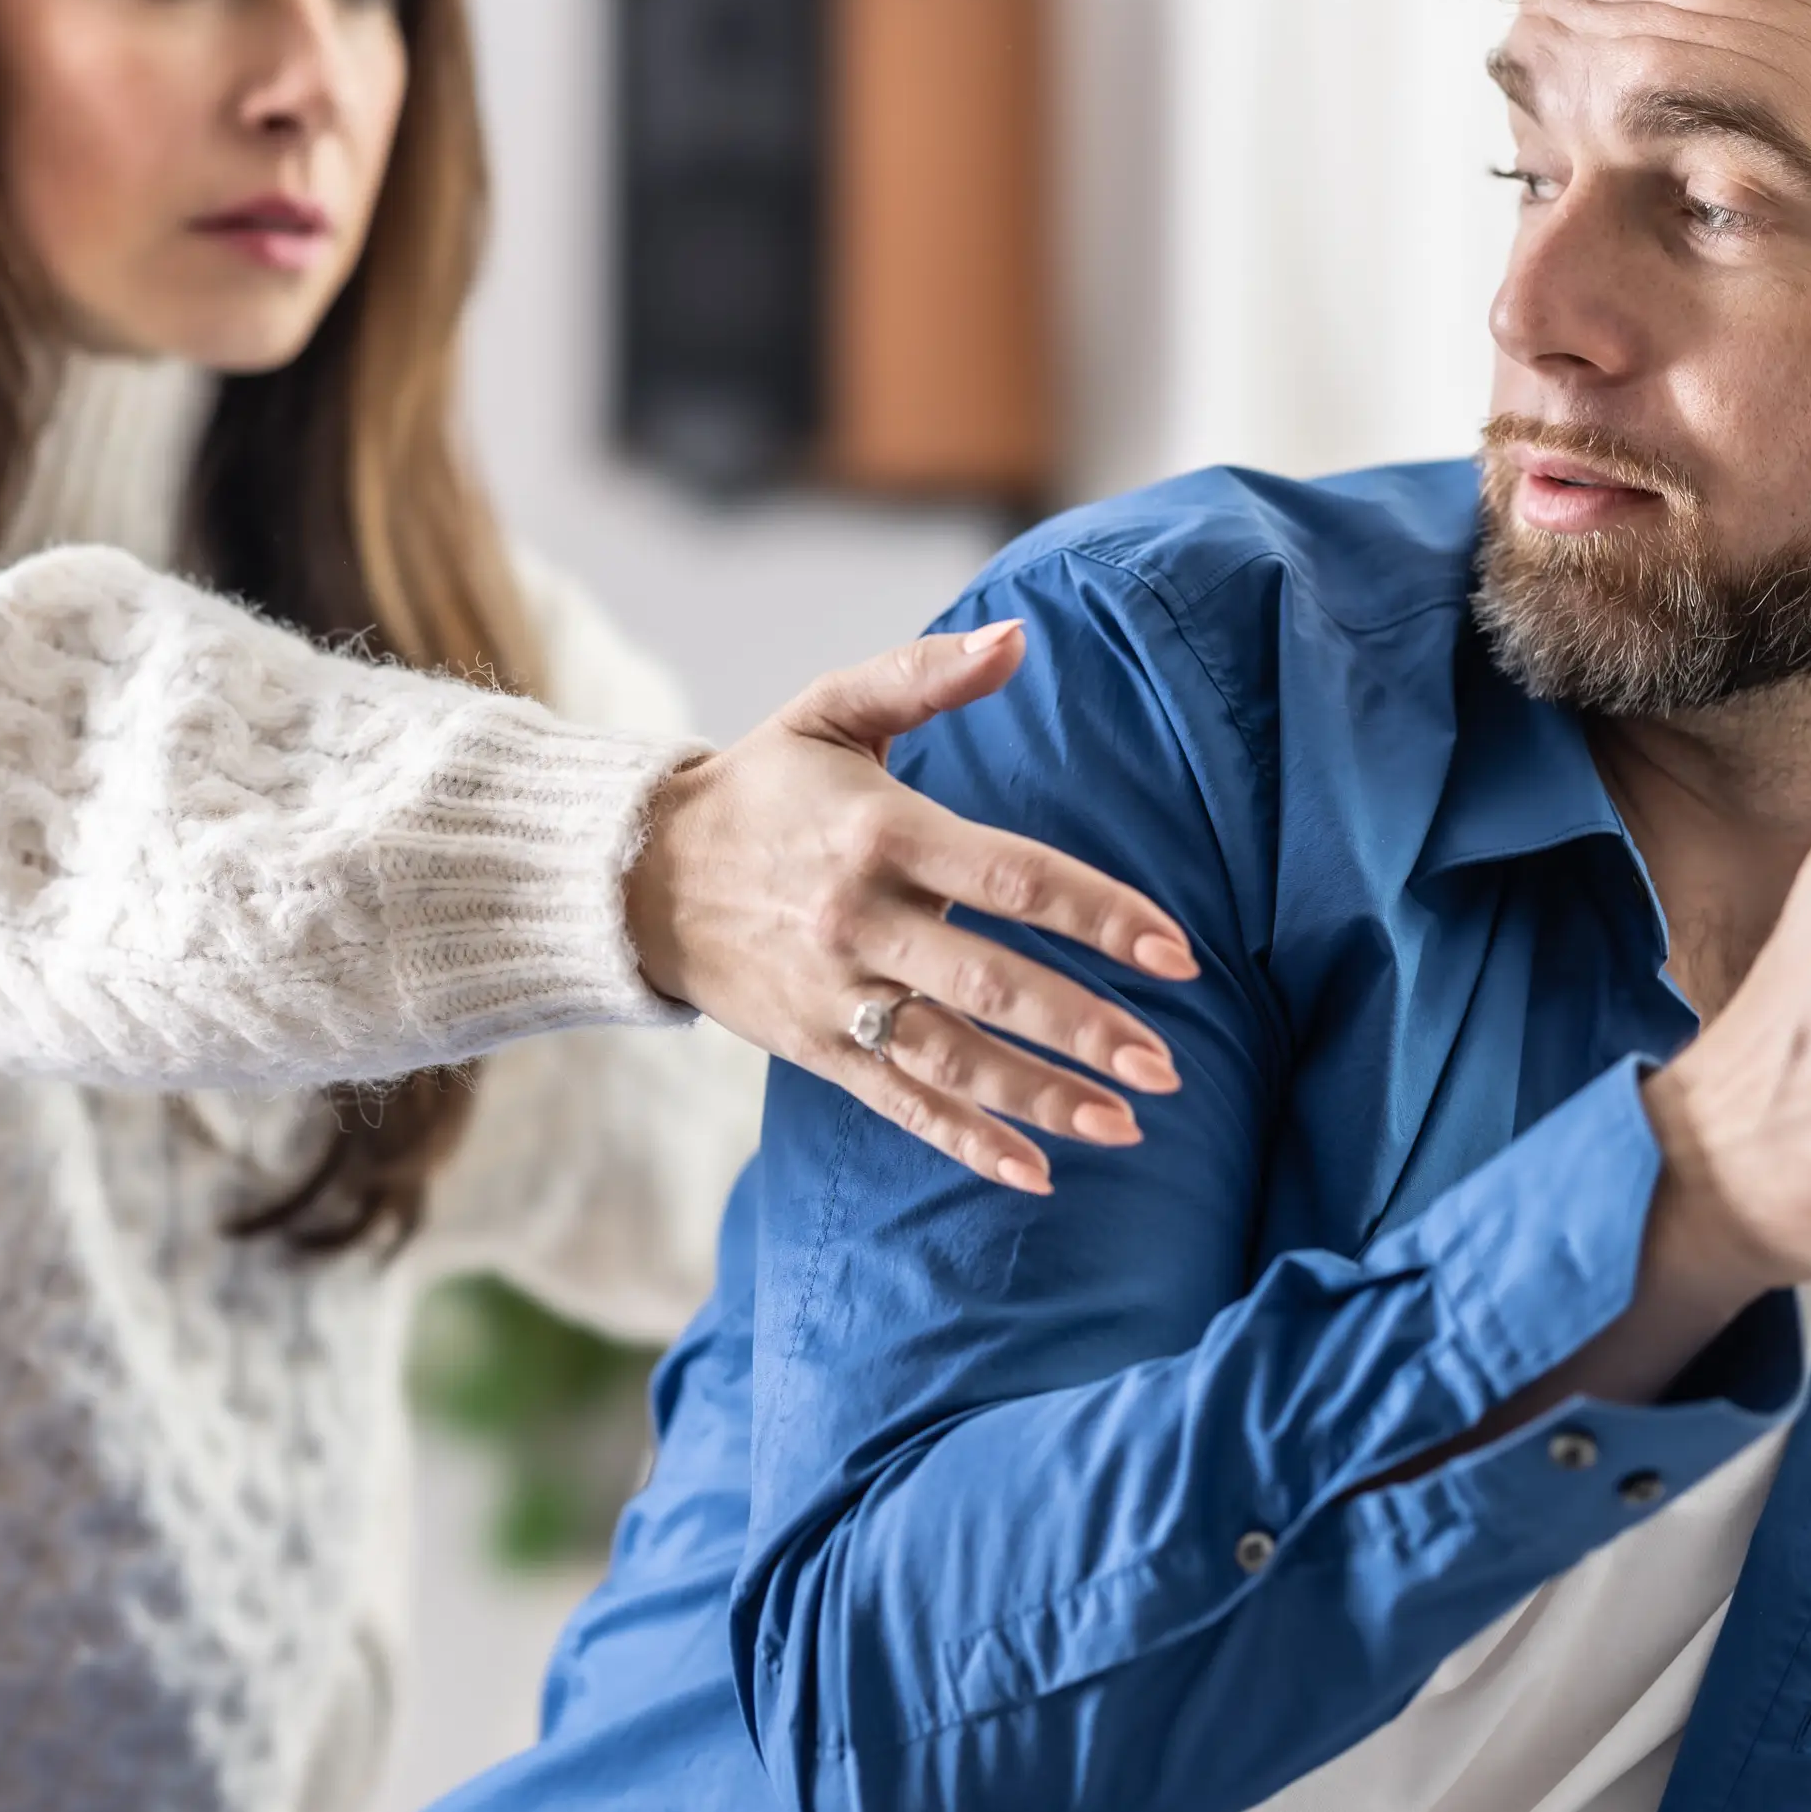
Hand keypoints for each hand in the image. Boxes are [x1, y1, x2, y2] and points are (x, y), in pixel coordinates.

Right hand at [623, 621, 1199, 1192]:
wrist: (634, 875)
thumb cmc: (761, 786)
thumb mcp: (830, 709)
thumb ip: (927, 673)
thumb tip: (1018, 637)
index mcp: (880, 832)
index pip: (1011, 876)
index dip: (1098, 915)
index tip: (1176, 953)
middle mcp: (859, 920)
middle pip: (989, 982)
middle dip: (1083, 1028)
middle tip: (1166, 1066)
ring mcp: (834, 994)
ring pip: (951, 1058)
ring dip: (1040, 1098)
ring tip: (1126, 1125)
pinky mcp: (813, 1048)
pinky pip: (899, 1104)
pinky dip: (963, 1142)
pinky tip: (1034, 1174)